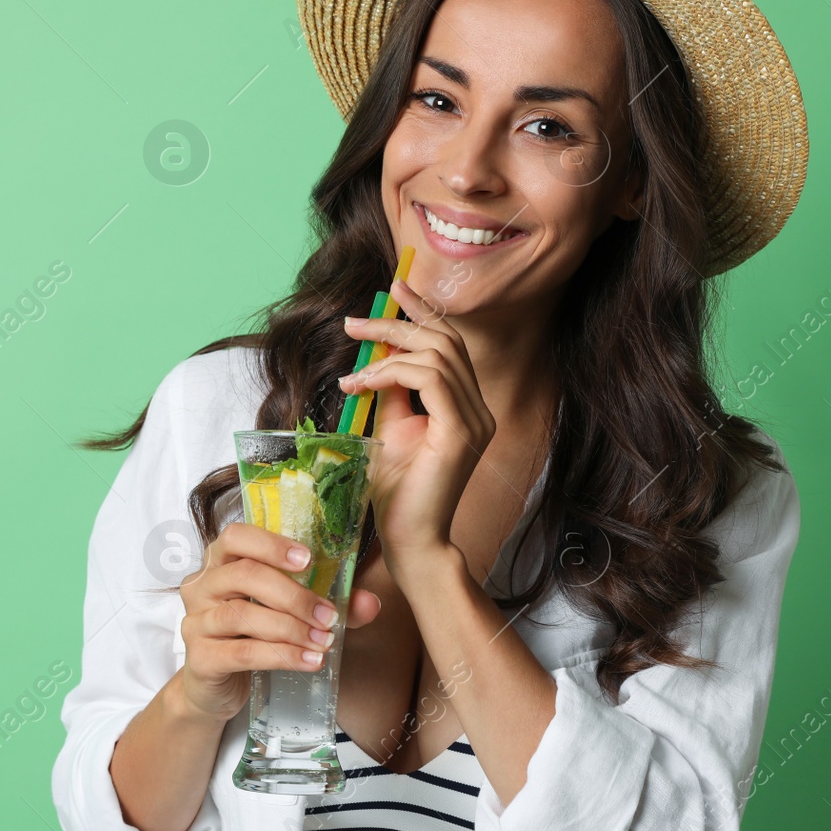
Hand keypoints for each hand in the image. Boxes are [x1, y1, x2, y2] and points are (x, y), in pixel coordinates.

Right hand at [175, 522, 381, 721]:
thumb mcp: (286, 613)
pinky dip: (281, 656)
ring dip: (291, 628)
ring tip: (323, 641)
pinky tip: (308, 661)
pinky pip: (242, 652)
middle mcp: (201, 586)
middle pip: (244, 575)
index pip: (236, 537)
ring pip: (243, 615)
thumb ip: (326, 603)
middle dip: (293, 595)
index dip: (271, 545)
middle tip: (328, 615)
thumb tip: (370, 603)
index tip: (308, 560)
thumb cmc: (252, 636)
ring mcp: (196, 622)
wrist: (216, 687)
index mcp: (221, 562)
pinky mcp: (199, 659)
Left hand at [339, 276, 495, 571]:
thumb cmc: (396, 494)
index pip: (451, 344)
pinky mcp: (461, 433)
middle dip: (398, 322)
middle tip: (357, 321)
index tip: (394, 289)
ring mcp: (475, 421)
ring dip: (387, 349)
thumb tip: (375, 357)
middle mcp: (478, 410)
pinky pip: (429, 379)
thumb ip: (390, 393)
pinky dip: (391, 373)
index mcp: (466, 407)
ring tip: (352, 361)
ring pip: (437, 355)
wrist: (409, 541)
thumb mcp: (388, 429)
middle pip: (445, 341)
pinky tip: (362, 383)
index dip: (424, 311)